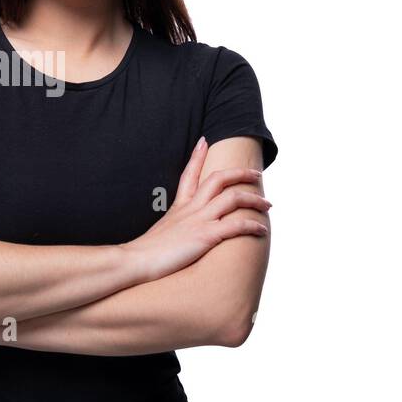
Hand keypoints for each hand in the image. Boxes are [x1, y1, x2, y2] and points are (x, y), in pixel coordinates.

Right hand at [123, 136, 270, 281]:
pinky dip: (252, 225)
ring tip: (267, 204)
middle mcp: (190, 209)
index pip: (189, 174)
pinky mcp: (205, 236)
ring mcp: (198, 220)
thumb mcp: (159, 233)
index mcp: (178, 207)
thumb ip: (170, 229)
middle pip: (218, 179)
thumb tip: (171, 235)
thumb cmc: (144, 253)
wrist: (134, 261)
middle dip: (240, 174)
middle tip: (256, 173)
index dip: (197, 156)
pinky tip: (262, 230)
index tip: (205, 140)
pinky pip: (236, 225)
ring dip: (254, 199)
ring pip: (232, 198)